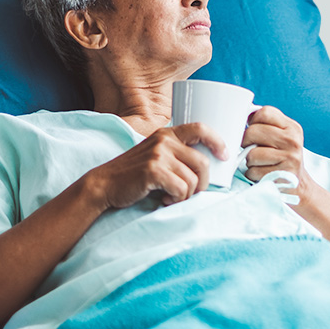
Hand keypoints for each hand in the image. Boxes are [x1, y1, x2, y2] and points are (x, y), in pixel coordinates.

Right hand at [84, 123, 227, 208]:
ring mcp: (158, 154)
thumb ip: (175, 154)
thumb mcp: (155, 155)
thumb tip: (206, 167)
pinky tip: (165, 200)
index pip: (200, 128)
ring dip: (186, 195)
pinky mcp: (153, 170)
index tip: (224, 155)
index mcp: (167, 134)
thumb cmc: (133, 174)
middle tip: (190, 193)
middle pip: (202, 163)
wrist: (105, 184)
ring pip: (193, 180)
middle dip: (202, 183)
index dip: (218, 141)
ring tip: (173, 197)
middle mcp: (164, 140)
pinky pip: (181, 189)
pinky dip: (176, 199)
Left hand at [240, 105, 307, 183]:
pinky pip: (253, 171)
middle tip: (252, 148)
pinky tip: (262, 173)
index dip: (253, 121)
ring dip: (249, 161)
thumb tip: (242, 115)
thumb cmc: (283, 158)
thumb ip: (265, 124)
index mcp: (292, 127)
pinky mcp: (282, 174)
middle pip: (252, 132)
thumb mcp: (281, 137)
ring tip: (260, 162)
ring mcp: (290, 158)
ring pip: (251, 153)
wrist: (299, 184)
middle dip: (246, 142)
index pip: (264, 113)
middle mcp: (292, 140)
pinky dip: (252, 174)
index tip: (254, 131)